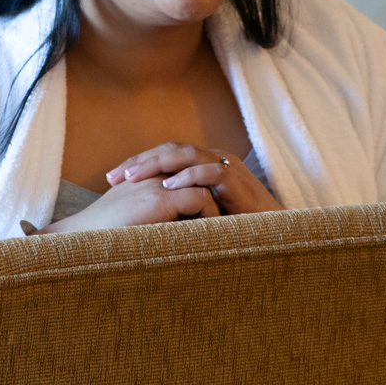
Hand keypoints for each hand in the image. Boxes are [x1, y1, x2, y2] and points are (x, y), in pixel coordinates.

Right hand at [40, 171, 219, 234]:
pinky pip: (200, 199)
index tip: (214, 208)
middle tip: (227, 212)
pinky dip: (210, 213)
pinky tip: (213, 230)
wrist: (78, 239)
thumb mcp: (128, 217)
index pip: (183, 173)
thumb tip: (167, 229)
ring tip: (224, 224)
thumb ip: (147, 214)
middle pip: (196, 174)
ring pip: (202, 184)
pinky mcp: (160, 199)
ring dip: (215, 204)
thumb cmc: (99, 235)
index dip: (199, 187)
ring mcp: (157, 184)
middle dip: (213, 191)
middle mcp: (152, 175)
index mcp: (145, 177)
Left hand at [105, 142, 281, 216]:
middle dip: (139, 163)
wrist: (274, 234)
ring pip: (185, 156)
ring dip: (157, 165)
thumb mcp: (197, 215)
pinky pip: (209, 172)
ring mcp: (225, 166)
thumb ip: (177, 208)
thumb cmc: (234, 228)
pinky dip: (188, 177)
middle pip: (169, 150)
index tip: (111, 180)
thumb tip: (143, 216)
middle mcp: (211, 159)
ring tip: (134, 178)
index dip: (137, 165)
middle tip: (114, 177)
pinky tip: (168, 186)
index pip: (163, 156)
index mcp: (200, 164)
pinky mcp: (236, 180)